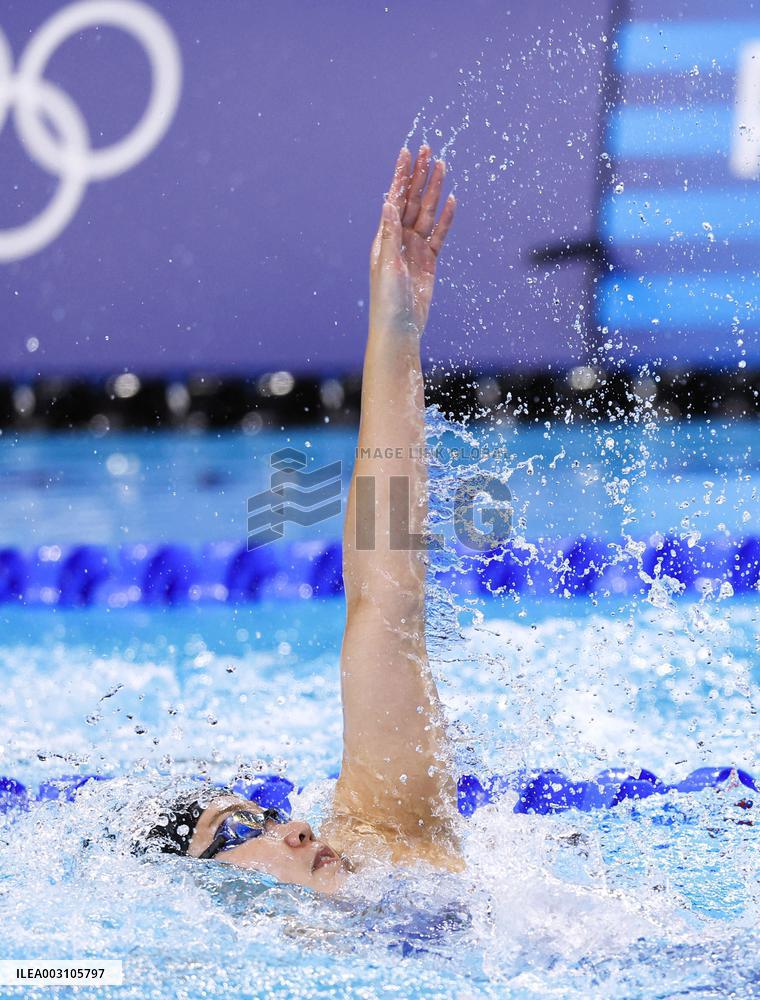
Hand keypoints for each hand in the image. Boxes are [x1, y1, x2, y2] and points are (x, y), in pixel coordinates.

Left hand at [370, 145, 454, 335]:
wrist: (400, 327)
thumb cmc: (387, 298)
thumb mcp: (388, 264)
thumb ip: (390, 233)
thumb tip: (388, 202)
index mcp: (384, 236)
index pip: (394, 198)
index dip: (401, 175)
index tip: (407, 152)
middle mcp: (399, 238)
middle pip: (412, 200)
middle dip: (419, 176)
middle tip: (428, 149)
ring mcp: (415, 248)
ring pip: (427, 213)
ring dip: (434, 191)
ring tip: (442, 166)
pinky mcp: (429, 260)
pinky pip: (439, 234)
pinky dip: (446, 218)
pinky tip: (452, 200)